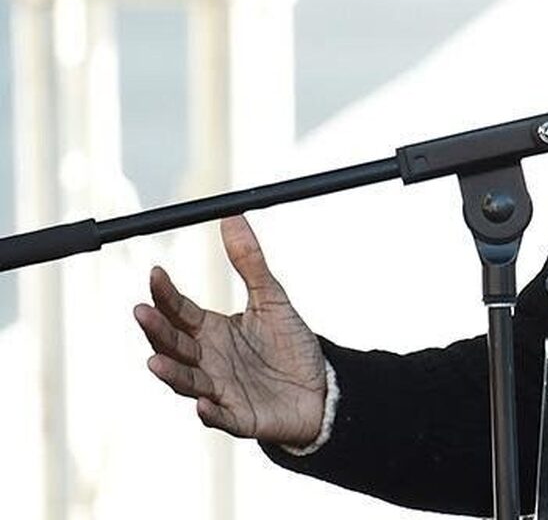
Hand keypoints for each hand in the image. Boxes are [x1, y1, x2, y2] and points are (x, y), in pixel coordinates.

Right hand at [133, 215, 328, 447]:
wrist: (319, 387)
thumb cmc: (289, 345)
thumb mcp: (271, 298)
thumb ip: (249, 262)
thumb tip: (231, 216)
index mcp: (210, 331)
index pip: (179, 310)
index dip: (166, 294)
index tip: (156, 272)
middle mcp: (207, 360)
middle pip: (174, 344)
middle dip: (156, 330)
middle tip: (141, 312)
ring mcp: (220, 390)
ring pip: (188, 382)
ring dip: (171, 373)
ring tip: (155, 361)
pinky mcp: (240, 417)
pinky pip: (221, 417)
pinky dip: (210, 413)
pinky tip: (203, 404)